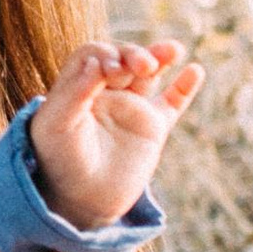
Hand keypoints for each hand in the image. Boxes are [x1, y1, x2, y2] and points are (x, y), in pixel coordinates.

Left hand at [28, 41, 201, 232]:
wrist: (81, 201)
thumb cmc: (60, 161)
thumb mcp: (57, 124)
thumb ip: (75, 91)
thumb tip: (97, 62)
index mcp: (78, 86)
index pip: (95, 55)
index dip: (106, 55)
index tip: (110, 71)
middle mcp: (105, 93)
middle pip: (124, 58)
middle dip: (134, 55)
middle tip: (141, 67)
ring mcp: (131, 108)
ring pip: (149, 74)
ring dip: (160, 56)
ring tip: (172, 50)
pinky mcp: (153, 128)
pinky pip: (173, 102)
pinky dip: (185, 87)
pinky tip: (195, 71)